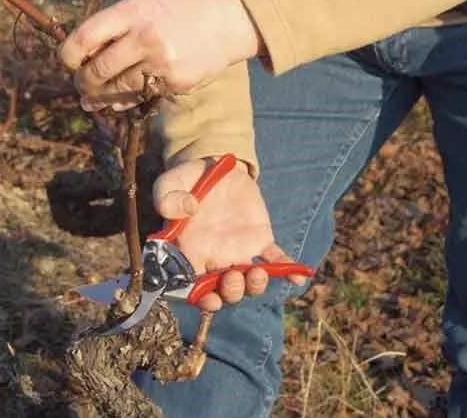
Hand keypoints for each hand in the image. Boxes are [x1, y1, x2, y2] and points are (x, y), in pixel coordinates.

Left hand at [60, 0, 260, 110]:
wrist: (225, 20)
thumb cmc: (174, 10)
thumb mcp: (142, 3)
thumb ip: (112, 26)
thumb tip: (77, 58)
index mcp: (132, 11)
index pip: (84, 38)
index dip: (68, 55)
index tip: (68, 61)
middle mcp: (145, 36)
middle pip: (97, 69)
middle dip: (83, 81)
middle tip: (81, 83)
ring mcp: (162, 62)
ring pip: (116, 88)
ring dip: (100, 96)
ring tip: (92, 97)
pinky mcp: (176, 82)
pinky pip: (140, 97)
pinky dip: (125, 101)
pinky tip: (117, 100)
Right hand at [154, 159, 307, 311]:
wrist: (213, 166)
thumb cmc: (185, 180)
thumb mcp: (169, 183)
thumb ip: (167, 198)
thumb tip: (188, 209)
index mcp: (189, 251)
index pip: (193, 288)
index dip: (202, 300)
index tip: (211, 300)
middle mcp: (214, 258)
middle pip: (224, 292)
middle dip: (231, 293)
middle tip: (234, 277)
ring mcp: (239, 251)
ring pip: (249, 281)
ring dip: (255, 285)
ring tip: (258, 274)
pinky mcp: (259, 239)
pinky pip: (276, 259)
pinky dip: (289, 269)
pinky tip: (299, 275)